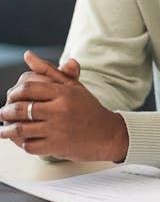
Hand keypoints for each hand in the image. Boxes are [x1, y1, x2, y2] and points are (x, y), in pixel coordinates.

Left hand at [0, 50, 128, 162]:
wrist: (107, 134)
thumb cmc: (88, 108)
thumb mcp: (72, 85)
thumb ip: (48, 70)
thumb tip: (28, 55)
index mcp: (63, 92)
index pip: (28, 88)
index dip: (14, 93)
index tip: (10, 97)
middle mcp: (60, 109)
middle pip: (22, 109)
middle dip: (6, 112)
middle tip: (2, 113)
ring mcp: (57, 129)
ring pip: (21, 129)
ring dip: (7, 130)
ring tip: (3, 130)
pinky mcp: (55, 146)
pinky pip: (29, 145)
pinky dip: (21, 143)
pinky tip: (20, 140)